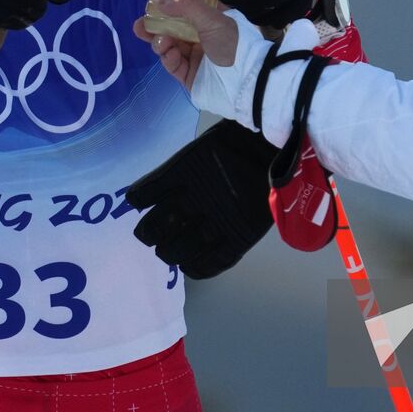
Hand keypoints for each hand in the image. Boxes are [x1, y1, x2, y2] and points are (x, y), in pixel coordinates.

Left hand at [127, 120, 276, 278]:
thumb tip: (156, 192)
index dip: (137, 201)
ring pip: (178, 250)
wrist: (274, 149)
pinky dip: (196, 268)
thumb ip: (177, 172)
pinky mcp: (237, 239)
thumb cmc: (235, 143)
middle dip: (149, 233)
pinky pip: (210, 264)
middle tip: (150, 235)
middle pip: (157, 227)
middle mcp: (194, 200)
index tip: (138, 204)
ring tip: (168, 252)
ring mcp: (217, 222)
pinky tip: (190, 265)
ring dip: (168, 253)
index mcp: (182, 173)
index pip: (144, 194)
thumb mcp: (198, 150)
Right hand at [131, 0, 238, 89]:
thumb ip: (186, 6)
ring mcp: (194, 56)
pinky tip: (169, 54)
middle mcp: (202, 36)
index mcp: (211, 19)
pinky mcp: (188, 75)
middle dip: (155, 26)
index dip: (169, 5)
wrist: (244, 83)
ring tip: (161, 41)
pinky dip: (168, 58)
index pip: (186, 8)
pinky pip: (173, 64)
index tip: (153, 2)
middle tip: (140, 25)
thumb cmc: (232, 44)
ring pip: (169, 46)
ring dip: (160, 42)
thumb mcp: (212, 19)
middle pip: (172, 28)